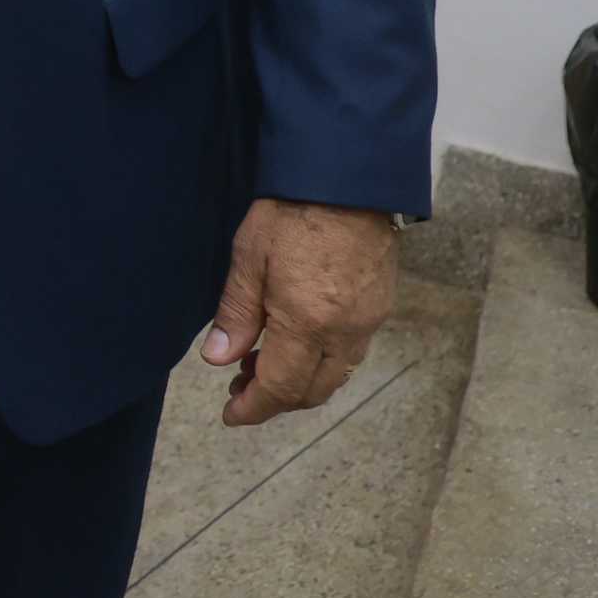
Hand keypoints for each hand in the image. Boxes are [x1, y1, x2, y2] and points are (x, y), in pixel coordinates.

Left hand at [200, 197, 398, 424]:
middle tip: (239, 387)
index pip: (280, 388)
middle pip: (312, 392)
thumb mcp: (248, 260)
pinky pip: (350, 353)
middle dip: (275, 399)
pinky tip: (295, 342)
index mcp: (308, 323)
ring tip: (260, 364)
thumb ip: (236, 315)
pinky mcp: (379, 308)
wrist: (348, 182)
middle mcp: (345, 332)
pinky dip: (320, 362)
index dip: (254, 408)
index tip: (231, 415)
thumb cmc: (291, 214)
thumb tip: (218, 359)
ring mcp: (368, 322)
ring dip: (299, 383)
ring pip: (334, 376)